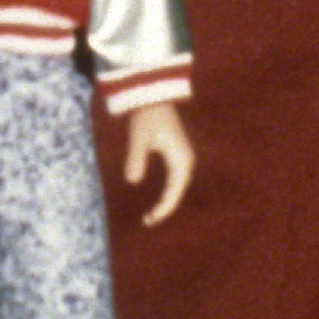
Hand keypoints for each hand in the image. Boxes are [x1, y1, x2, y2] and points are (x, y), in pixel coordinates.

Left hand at [121, 99, 193, 222]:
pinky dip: (167, 192)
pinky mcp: (177, 154)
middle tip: (147, 221)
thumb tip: (132, 181)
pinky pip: (175, 179)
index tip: (150, 220)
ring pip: (178, 187)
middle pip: (178, 192)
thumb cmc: (147, 116)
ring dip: (167, 201)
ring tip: (151, 216)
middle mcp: (186, 161)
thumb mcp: (139, 136)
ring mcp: (183, 157)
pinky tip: (157, 200)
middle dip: (165, 208)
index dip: (163, 209)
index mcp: (181, 160)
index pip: (174, 192)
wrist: (153, 97)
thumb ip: (136, 157)